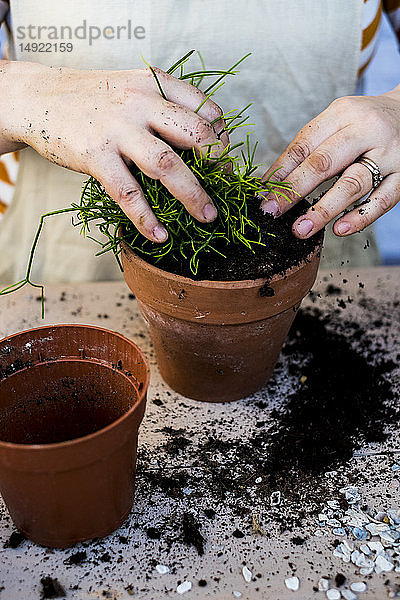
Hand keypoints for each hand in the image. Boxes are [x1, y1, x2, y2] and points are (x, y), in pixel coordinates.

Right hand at [0, 60, 226, 241]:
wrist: (40, 97)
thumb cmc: (95, 99)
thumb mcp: (133, 88)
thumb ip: (164, 107)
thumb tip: (202, 145)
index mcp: (155, 84)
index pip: (206, 109)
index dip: (223, 139)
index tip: (223, 161)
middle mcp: (141, 103)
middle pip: (195, 135)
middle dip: (218, 166)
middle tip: (223, 190)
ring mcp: (117, 130)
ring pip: (167, 165)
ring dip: (192, 196)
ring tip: (207, 217)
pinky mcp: (95, 156)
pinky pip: (128, 193)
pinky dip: (146, 219)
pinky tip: (159, 235)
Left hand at [260, 85, 399, 238]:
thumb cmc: (366, 123)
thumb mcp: (338, 121)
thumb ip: (311, 147)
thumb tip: (272, 183)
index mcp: (342, 114)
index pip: (303, 146)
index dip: (279, 172)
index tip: (260, 195)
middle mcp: (366, 131)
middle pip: (323, 163)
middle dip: (292, 191)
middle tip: (270, 212)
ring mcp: (388, 154)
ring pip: (352, 183)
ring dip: (323, 209)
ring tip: (300, 229)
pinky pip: (383, 200)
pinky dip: (360, 216)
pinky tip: (339, 229)